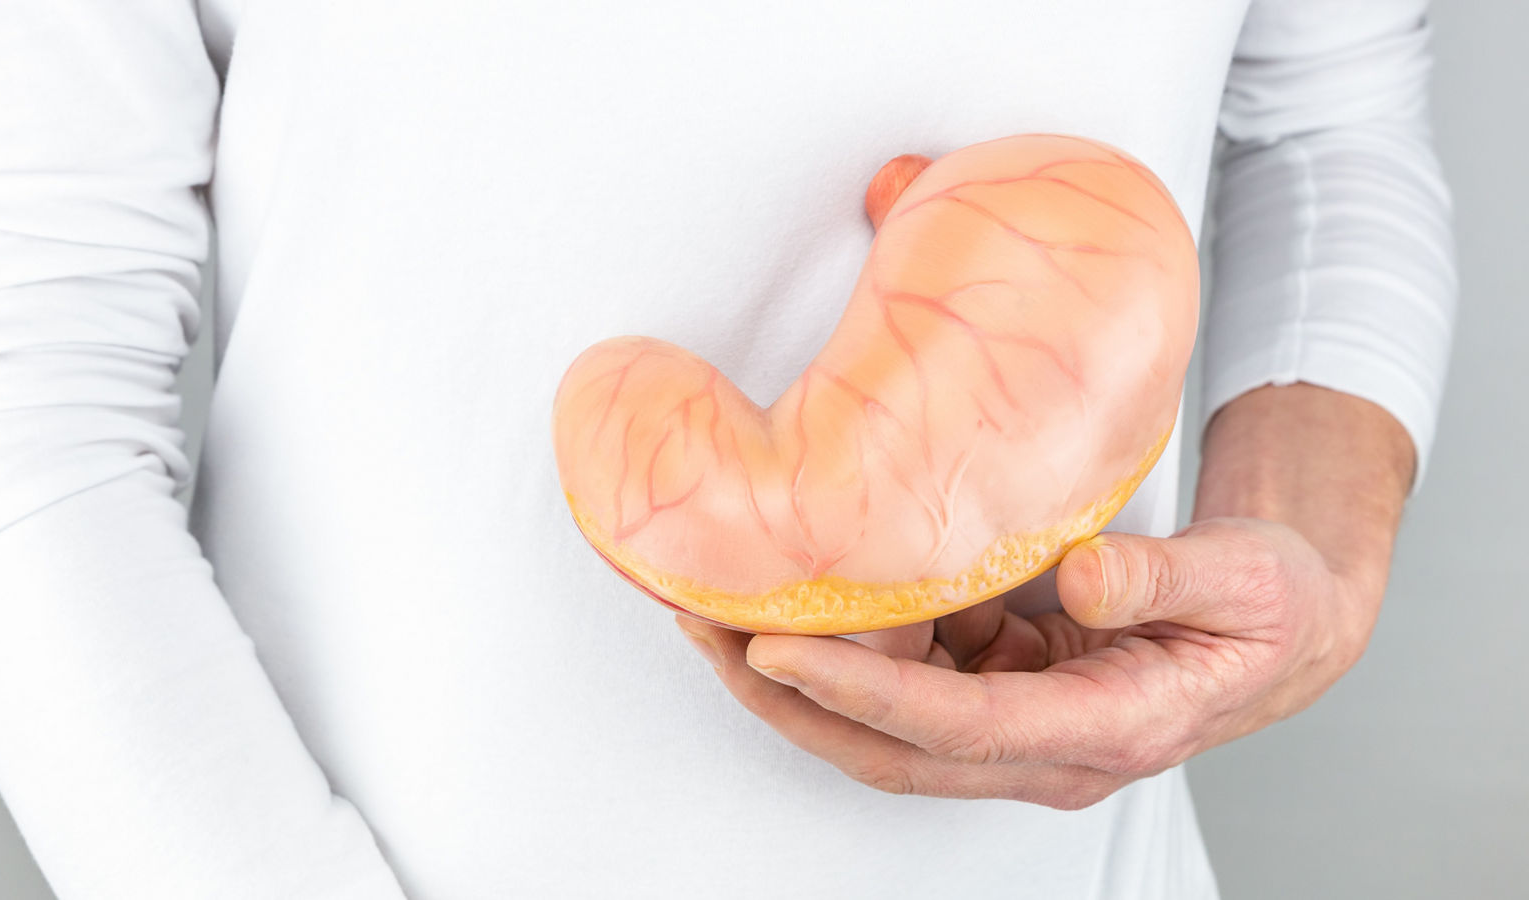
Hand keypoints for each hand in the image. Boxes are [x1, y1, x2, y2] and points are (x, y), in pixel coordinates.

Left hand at [674, 384, 1411, 807]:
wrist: (1282, 626)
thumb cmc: (1269, 608)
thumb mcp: (1246, 584)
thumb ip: (1166, 579)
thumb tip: (1085, 576)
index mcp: (1103, 728)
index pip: (956, 727)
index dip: (861, 694)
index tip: (778, 651)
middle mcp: (1043, 747)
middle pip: (889, 746)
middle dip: (788, 699)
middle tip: (705, 628)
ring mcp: (1016, 723)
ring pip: (881, 721)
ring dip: (796, 675)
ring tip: (717, 605)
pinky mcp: (1001, 687)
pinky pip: (907, 676)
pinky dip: (848, 642)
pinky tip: (803, 590)